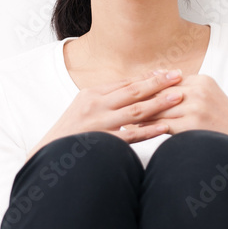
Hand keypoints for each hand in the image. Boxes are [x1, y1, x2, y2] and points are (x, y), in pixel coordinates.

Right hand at [24, 69, 185, 160]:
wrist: (49, 155)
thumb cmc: (71, 133)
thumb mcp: (84, 108)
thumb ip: (107, 99)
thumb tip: (134, 89)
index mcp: (91, 94)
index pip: (125, 83)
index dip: (148, 77)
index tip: (168, 73)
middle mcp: (95, 105)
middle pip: (133, 91)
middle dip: (158, 83)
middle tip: (178, 76)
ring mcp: (99, 124)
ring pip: (135, 111)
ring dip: (159, 103)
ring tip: (178, 96)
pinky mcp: (102, 143)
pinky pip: (130, 135)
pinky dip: (148, 130)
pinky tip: (164, 127)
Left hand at [127, 73, 227, 153]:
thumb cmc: (223, 127)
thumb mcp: (208, 101)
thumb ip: (186, 93)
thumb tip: (157, 89)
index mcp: (201, 80)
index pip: (166, 81)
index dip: (144, 87)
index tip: (124, 91)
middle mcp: (198, 89)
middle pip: (159, 93)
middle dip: (137, 100)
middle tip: (115, 105)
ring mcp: (196, 106)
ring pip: (158, 109)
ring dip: (137, 114)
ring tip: (119, 119)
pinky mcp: (194, 123)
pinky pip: (163, 125)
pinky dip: (146, 128)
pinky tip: (132, 132)